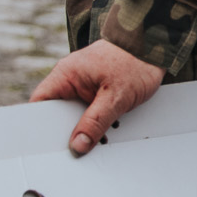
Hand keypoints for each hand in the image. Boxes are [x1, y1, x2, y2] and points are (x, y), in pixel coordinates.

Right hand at [29, 39, 164, 155]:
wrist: (155, 47)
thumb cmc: (135, 63)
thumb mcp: (115, 97)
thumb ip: (95, 122)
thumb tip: (77, 146)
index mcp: (65, 75)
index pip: (40, 103)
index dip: (40, 125)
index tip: (48, 145)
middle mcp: (70, 79)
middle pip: (58, 113)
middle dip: (67, 132)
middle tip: (77, 150)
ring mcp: (83, 84)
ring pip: (75, 114)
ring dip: (85, 128)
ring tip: (96, 143)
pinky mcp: (96, 90)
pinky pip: (89, 111)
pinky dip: (96, 122)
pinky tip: (106, 133)